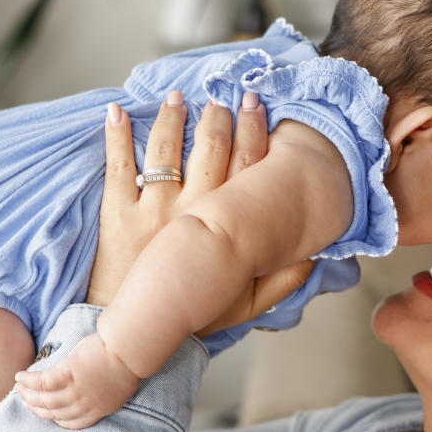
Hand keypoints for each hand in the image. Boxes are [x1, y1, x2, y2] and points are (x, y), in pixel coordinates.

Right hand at [15, 333, 139, 429]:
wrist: (130, 349)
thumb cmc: (128, 361)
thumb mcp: (117, 386)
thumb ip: (101, 392)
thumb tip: (88, 387)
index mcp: (100, 409)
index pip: (72, 422)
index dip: (56, 418)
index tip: (46, 413)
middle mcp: (85, 404)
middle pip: (54, 412)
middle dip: (37, 408)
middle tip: (26, 401)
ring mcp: (76, 390)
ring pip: (44, 399)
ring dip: (28, 395)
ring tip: (19, 388)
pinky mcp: (68, 374)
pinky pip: (42, 382)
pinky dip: (29, 381)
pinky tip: (20, 376)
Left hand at [18, 92, 312, 428]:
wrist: (134, 335)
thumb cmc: (189, 317)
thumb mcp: (246, 308)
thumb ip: (282, 282)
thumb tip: (314, 257)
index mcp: (225, 227)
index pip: (246, 166)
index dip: (254, 131)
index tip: (257, 106)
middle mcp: (193, 211)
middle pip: (210, 148)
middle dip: (219, 116)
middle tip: (224, 96)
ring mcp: (152, 210)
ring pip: (166, 149)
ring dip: (173, 117)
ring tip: (179, 96)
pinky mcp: (117, 215)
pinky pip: (117, 166)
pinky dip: (116, 134)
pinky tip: (117, 109)